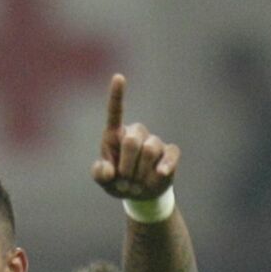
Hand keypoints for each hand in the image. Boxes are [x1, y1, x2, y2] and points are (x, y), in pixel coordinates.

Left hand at [91, 74, 179, 199]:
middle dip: (126, 166)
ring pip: (150, 150)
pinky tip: (161, 174)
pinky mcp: (169, 154)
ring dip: (141, 173)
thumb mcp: (103, 180)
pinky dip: (166, 165)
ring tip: (136, 185)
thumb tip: (108, 171)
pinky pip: (170, 155)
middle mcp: (136, 134)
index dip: (117, 95)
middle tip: (124, 182)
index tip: (118, 77)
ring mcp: (154, 143)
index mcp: (116, 135)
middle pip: (132, 141)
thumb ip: (99, 174)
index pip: (116, 112)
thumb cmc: (117, 181)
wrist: (138, 194)